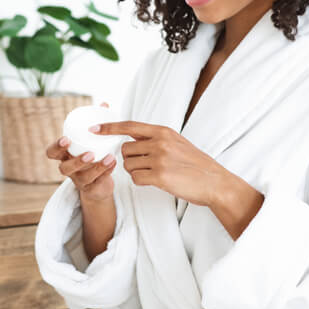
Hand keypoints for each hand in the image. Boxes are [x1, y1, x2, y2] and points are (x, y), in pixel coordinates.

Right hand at [46, 102, 116, 201]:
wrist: (97, 184)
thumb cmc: (91, 155)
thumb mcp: (90, 141)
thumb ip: (96, 122)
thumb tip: (104, 104)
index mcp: (64, 156)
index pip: (51, 153)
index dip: (56, 146)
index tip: (67, 138)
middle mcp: (68, 169)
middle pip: (64, 168)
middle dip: (76, 161)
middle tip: (90, 153)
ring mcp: (79, 181)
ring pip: (83, 177)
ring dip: (97, 167)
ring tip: (110, 157)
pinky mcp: (91, 189)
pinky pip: (98, 182)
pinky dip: (107, 172)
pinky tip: (114, 163)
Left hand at [91, 120, 229, 206]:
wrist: (214, 182)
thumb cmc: (195, 164)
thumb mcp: (176, 142)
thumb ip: (154, 138)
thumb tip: (130, 138)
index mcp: (163, 131)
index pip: (129, 126)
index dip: (109, 127)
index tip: (94, 129)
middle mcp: (160, 142)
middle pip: (125, 149)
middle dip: (129, 159)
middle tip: (144, 166)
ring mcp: (160, 159)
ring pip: (128, 165)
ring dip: (136, 171)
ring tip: (153, 173)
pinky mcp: (160, 176)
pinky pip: (136, 179)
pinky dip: (141, 182)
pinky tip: (155, 182)